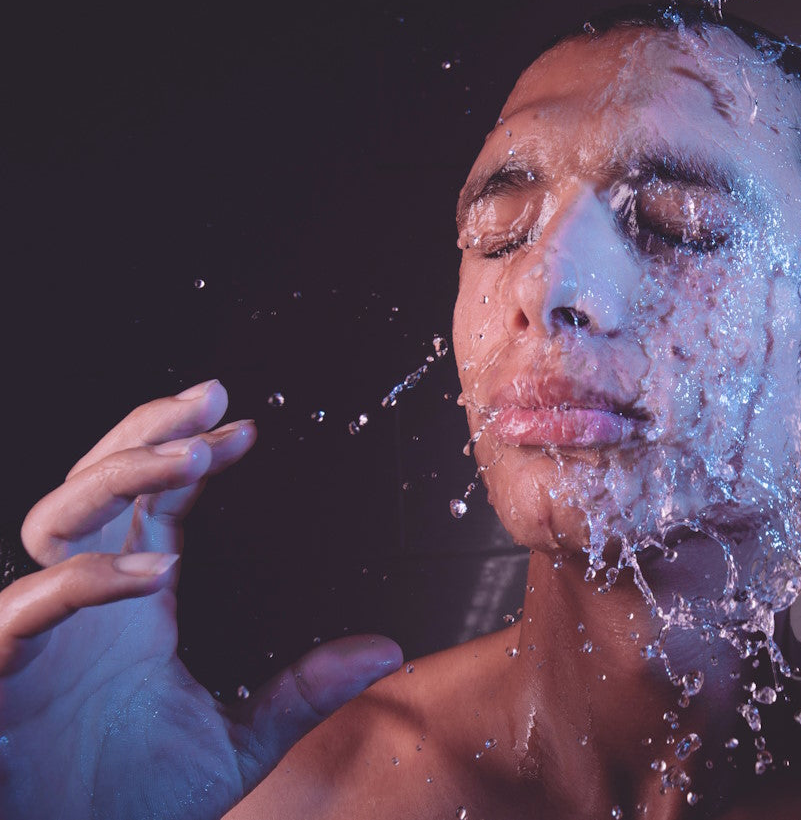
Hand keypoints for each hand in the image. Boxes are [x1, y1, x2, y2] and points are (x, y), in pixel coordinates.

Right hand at [0, 380, 401, 819]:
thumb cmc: (132, 802)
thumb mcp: (238, 742)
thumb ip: (304, 692)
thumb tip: (385, 650)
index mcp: (133, 606)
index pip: (154, 502)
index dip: (192, 453)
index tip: (249, 426)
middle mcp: (85, 604)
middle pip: (98, 484)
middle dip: (148, 433)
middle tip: (210, 398)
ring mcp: (42, 633)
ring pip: (55, 521)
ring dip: (119, 479)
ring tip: (191, 459)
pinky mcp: (4, 675)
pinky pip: (29, 609)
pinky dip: (84, 581)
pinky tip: (149, 568)